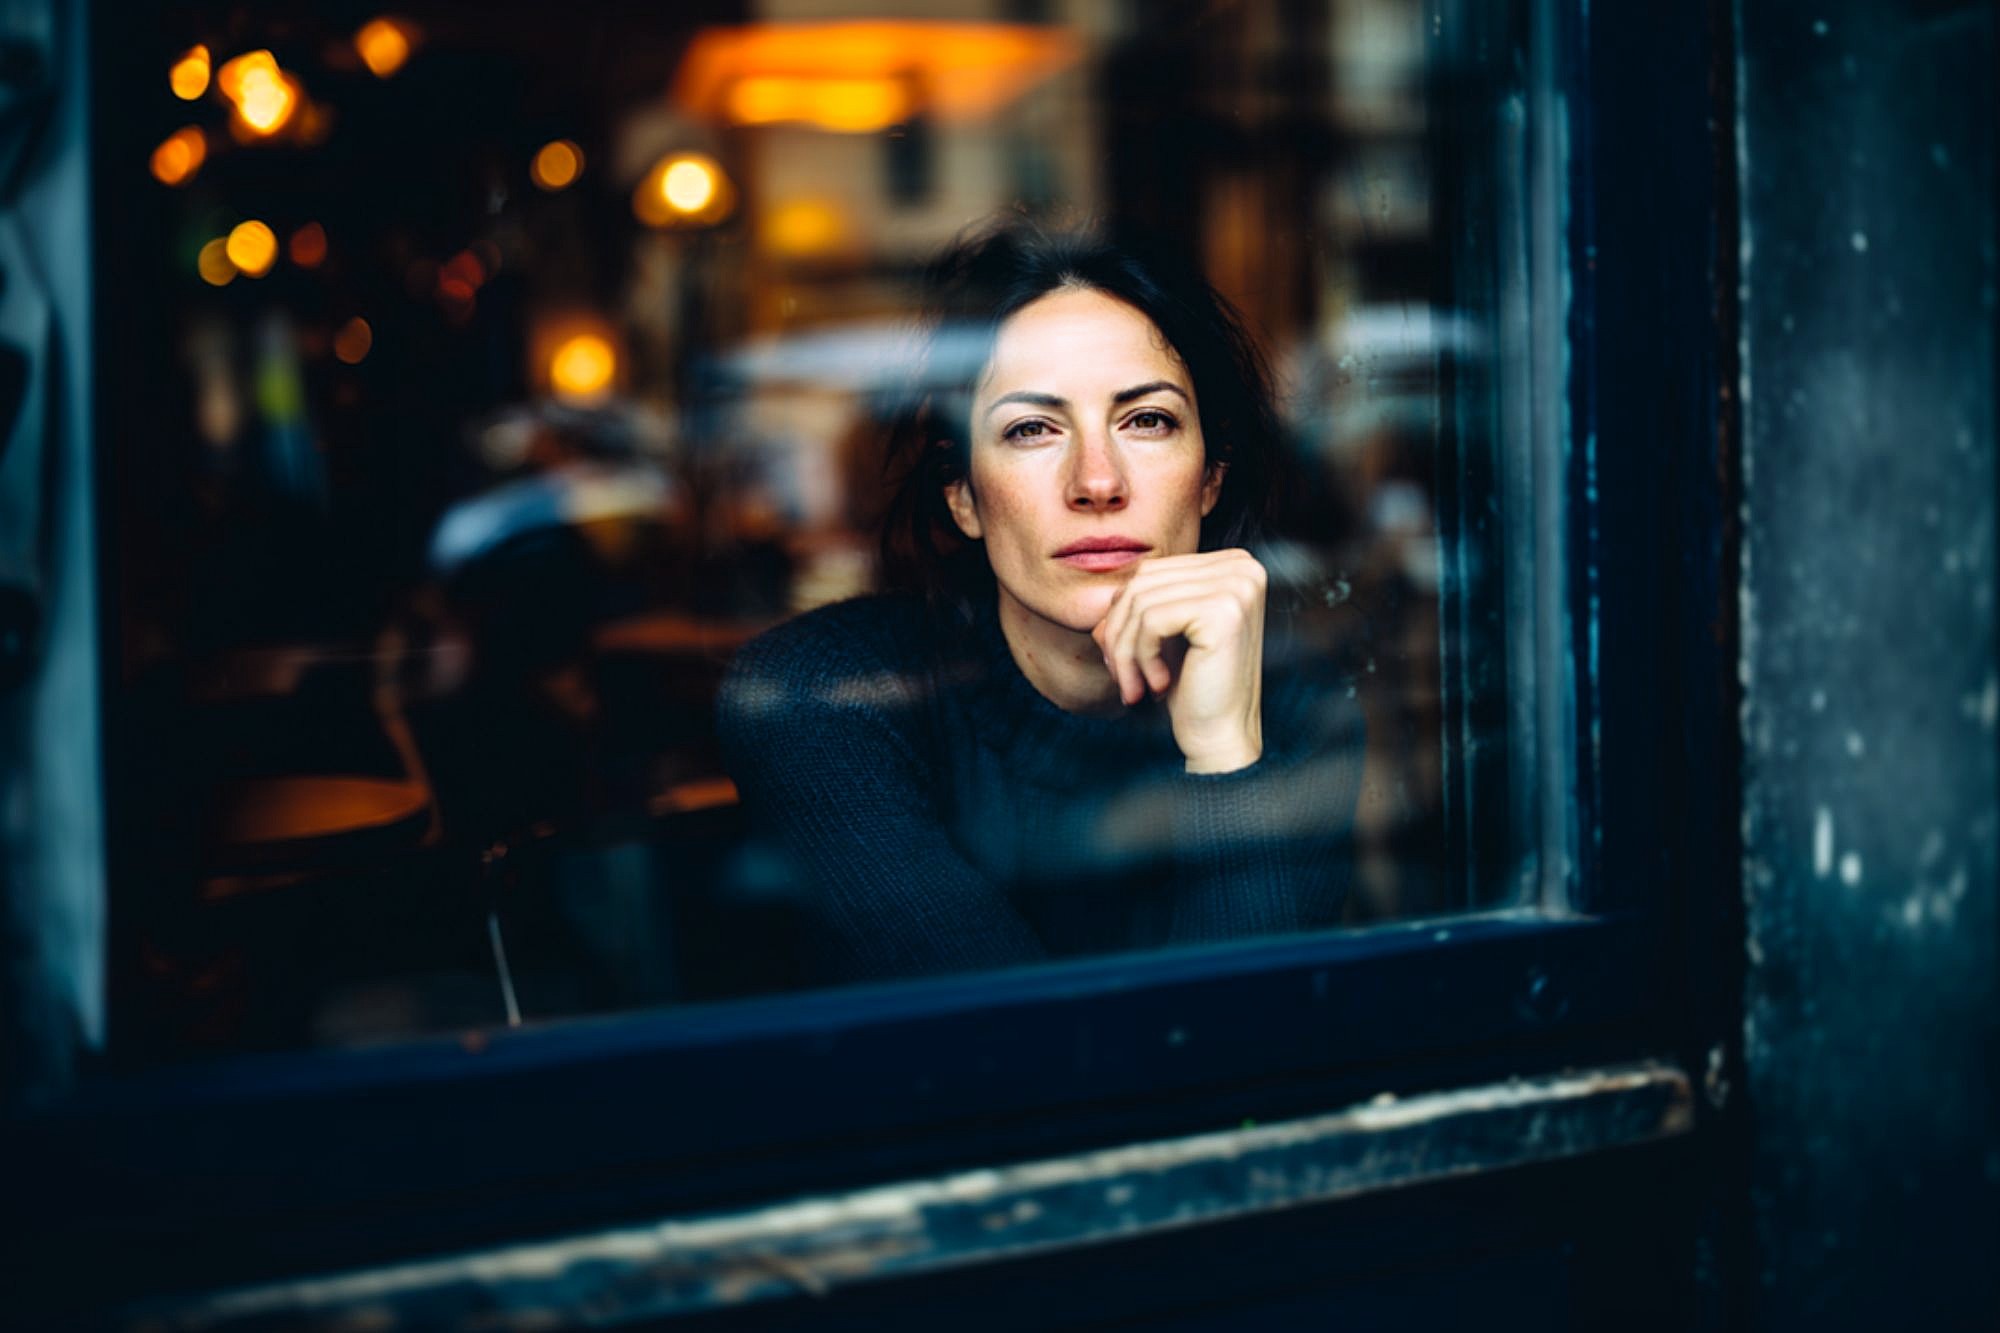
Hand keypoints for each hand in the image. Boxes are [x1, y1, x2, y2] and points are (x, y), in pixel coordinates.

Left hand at [1092, 548, 1265, 773]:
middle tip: (1123, 678)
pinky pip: (1151, 620)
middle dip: (1119, 633)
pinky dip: (1141, 657)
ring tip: (1134, 687)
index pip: (1151, 572)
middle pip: (1143, 582)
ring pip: (1141, 602)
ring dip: (1125, 651)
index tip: (1121, 661)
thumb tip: (1098, 602)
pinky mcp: (1224, 609)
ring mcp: (1237, 585)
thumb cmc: (1191, 686)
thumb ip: (1133, 604)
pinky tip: (1158, 686)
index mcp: (1233, 564)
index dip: (1123, 615)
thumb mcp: (1160, 635)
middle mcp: (1242, 566)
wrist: (1220, 735)